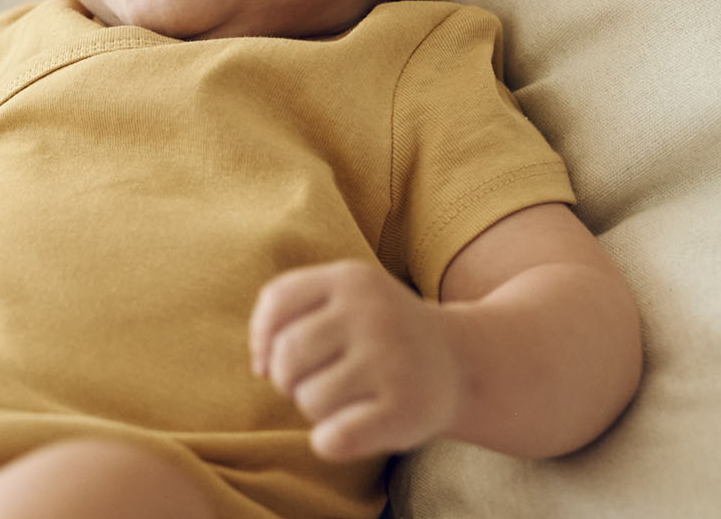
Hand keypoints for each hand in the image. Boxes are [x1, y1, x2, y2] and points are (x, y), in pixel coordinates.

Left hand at [248, 260, 462, 461]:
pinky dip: (330, 441)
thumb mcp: (344, 300)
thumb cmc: (380, 337)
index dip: (263, 338)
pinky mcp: (404, 408)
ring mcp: (392, 360)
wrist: (461, 364)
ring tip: (348, 397)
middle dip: (289, 379)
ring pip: (309, 400)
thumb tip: (259, 365)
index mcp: (351, 279)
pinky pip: (333, 438)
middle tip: (320, 381)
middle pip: (286, 358)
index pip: (276, 302)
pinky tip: (354, 429)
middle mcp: (373, 313)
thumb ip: (288, 312)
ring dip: (316, 409)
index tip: (276, 358)